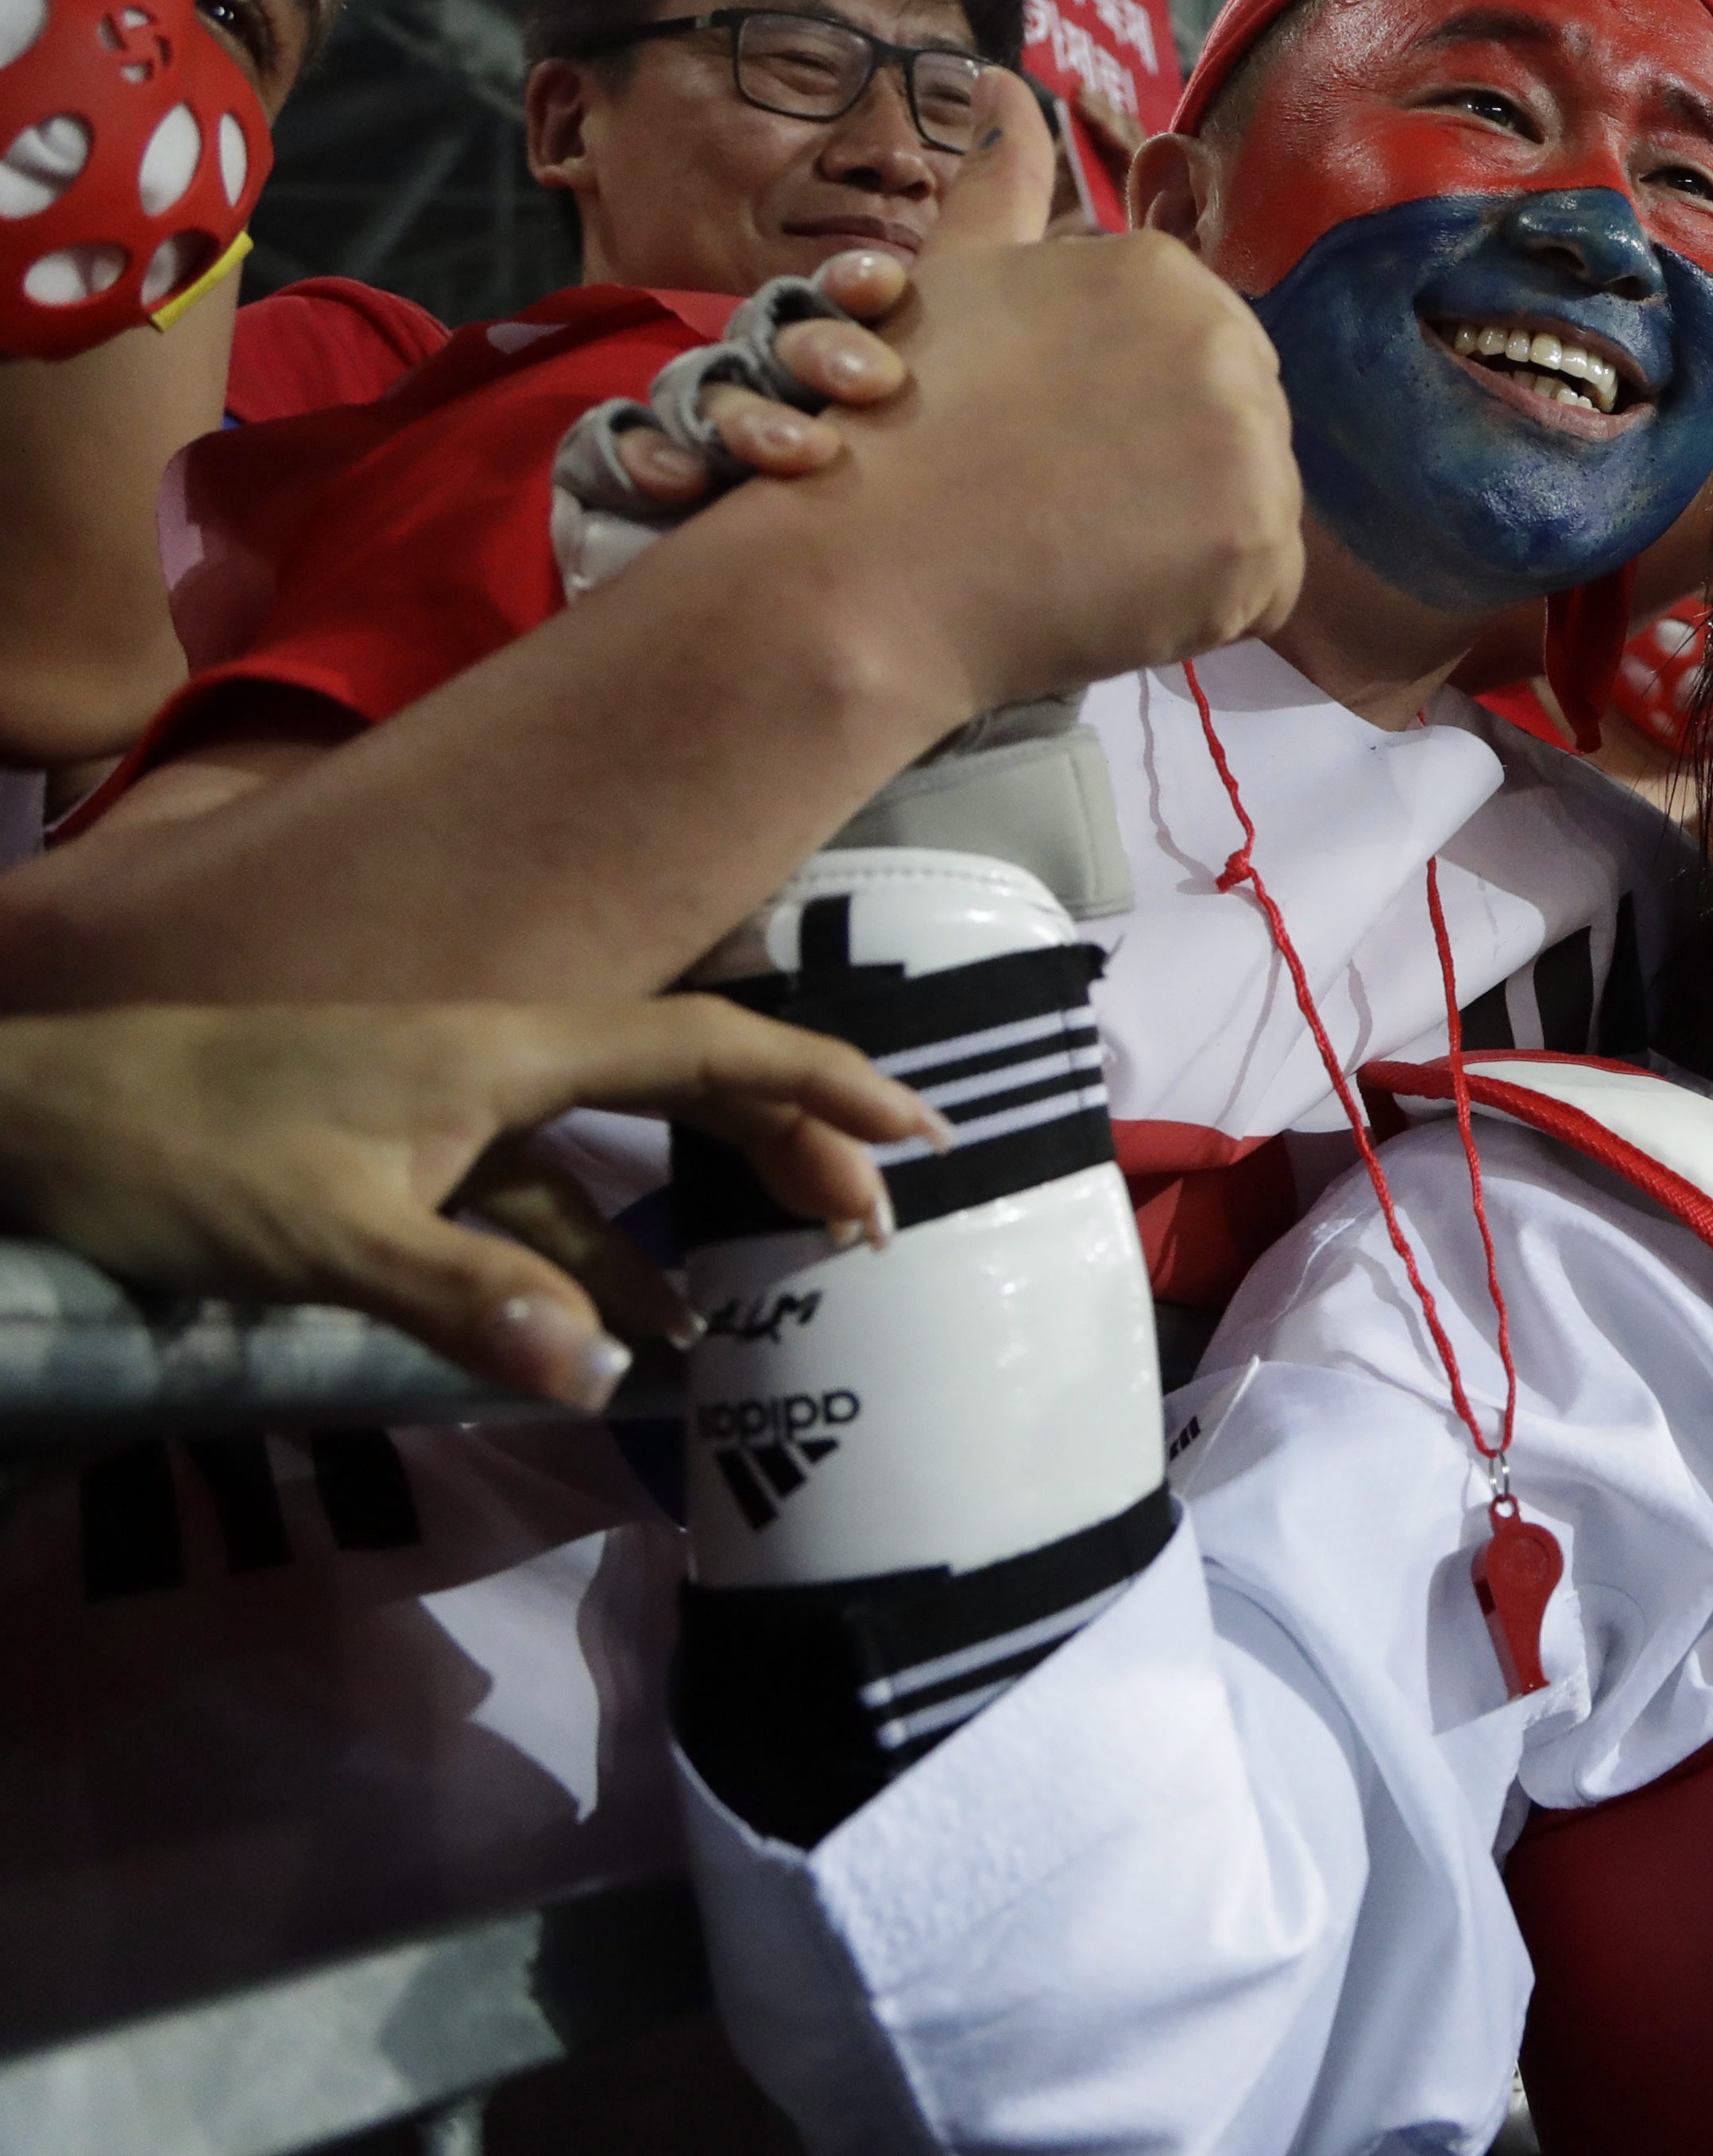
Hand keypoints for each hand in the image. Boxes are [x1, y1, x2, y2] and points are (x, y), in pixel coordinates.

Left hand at [0, 1000, 944, 1407]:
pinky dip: (602, 1260)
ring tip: (779, 1287)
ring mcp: (449, 1115)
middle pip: (685, 1086)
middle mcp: (497, 1065)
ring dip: (702, 1209)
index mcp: (504, 1052)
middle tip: (871, 1219)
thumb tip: (602, 1372)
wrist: (32, 1122)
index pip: (705, 1048)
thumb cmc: (175, 1154)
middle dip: (790, 1144)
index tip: (916, 1128)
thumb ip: (462, 1298)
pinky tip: (630, 1330)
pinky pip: (542, 1204)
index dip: (820, 1084)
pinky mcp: (402, 1165)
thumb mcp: (316, 1236)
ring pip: (617, 1152)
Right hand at [607, 71, 1055, 503]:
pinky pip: (615, 451)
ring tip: (801, 454)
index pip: (839, 294)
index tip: (890, 288)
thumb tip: (1011, 84)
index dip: (857, 284)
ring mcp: (702, 422)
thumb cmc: (916, 459)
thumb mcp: (972, 323)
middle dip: (810, 350)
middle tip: (870, 385)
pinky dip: (637, 457)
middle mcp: (767, 374)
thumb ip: (993, 209)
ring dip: (741, 416)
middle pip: (770, 336)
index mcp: (840, 343)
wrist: (838, 593)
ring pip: (702, 391)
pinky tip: (674, 482)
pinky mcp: (640, 476)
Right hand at [793, 229, 1306, 712]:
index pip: (1202, 351)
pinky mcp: (1261, 542)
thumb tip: (1001, 79)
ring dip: (1193, 537)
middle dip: (1177, 467)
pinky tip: (1123, 597)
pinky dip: (1210, 606)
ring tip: (1092, 550)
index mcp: (1161, 273)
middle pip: (1240, 420)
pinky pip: (1267, 585)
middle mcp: (1224, 340)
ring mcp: (1252, 443)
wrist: (877, 569)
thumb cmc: (904, 426)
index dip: (1138, 410)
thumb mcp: (956, 277)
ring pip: (1259, 501)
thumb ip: (999, 179)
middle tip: (1080, 506)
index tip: (1070, 445)